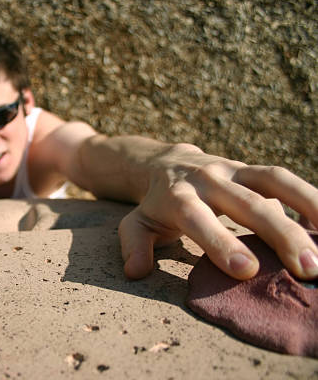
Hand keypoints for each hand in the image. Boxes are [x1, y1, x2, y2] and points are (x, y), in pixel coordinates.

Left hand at [119, 143, 317, 280]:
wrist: (163, 162)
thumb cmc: (154, 204)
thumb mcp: (134, 224)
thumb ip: (134, 247)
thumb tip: (135, 273)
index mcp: (175, 198)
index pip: (198, 219)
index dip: (220, 242)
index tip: (246, 271)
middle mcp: (207, 180)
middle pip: (246, 203)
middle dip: (279, 235)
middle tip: (308, 270)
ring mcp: (232, 170)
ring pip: (275, 181)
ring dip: (308, 208)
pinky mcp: (251, 169)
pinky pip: (284, 179)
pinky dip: (309, 198)